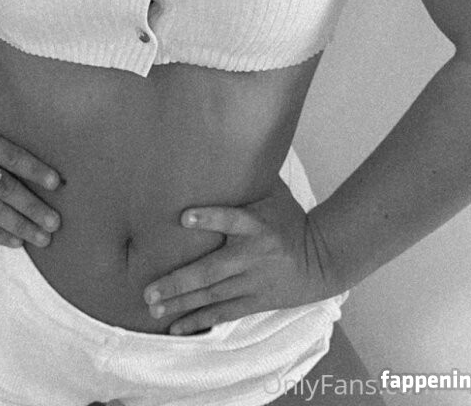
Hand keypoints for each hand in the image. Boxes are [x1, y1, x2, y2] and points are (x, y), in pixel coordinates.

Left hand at [141, 176, 337, 335]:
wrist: (322, 260)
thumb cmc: (290, 220)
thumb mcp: (273, 195)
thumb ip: (248, 177)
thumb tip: (222, 143)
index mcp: (256, 225)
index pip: (232, 219)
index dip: (209, 218)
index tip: (183, 217)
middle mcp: (252, 256)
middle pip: (212, 270)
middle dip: (178, 281)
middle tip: (148, 290)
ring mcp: (252, 283)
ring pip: (211, 296)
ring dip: (180, 303)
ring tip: (152, 308)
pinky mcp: (254, 302)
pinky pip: (223, 313)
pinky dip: (199, 321)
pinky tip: (175, 327)